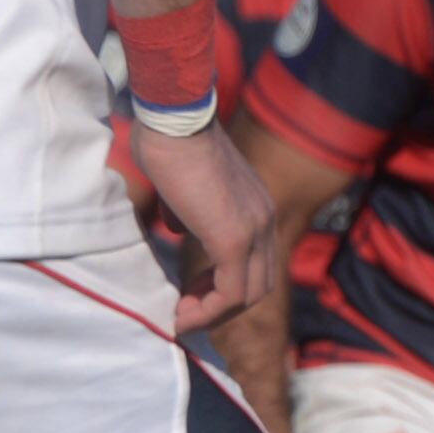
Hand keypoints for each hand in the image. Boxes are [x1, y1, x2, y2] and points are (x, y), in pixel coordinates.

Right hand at [133, 122, 273, 332]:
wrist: (175, 117)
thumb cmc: (169, 139)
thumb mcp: (182, 185)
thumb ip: (187, 210)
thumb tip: (180, 226)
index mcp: (256, 207)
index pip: (256, 261)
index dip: (225, 284)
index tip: (192, 291)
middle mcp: (264, 220)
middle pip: (260, 284)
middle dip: (223, 303)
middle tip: (187, 305)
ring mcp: (254, 230)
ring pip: (249, 294)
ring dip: (215, 312)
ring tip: (183, 314)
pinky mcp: (233, 238)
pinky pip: (230, 292)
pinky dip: (209, 311)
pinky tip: (182, 314)